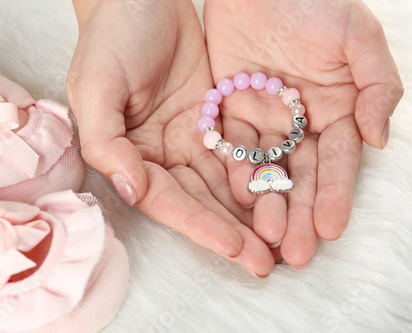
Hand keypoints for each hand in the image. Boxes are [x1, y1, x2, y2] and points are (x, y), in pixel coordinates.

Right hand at [67, 0, 274, 275]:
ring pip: (222, 183)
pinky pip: (238, 151)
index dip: (198, 225)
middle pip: (197, 200)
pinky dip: (257, 176)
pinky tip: (280, 197)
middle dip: (230, 232)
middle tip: (266, 262)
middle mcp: (159, 153)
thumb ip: (107, 141)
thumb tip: (130, 190)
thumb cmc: (111, 38)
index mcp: (128, 153)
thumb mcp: (96, 86)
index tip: (234, 248)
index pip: (164, 199)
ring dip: (248, 213)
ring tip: (280, 241)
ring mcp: (188, 137)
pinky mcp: (213, 118)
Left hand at [203, 0, 402, 266]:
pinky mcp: (230, 109)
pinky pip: (232, 146)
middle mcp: (300, 122)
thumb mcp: (358, 37)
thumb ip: (377, 87)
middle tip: (295, 253)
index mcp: (336, 110)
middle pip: (300, 176)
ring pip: (265, 169)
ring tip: (264, 238)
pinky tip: (237, 199)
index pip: (337, 162)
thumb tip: (377, 141)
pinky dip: (234, 172)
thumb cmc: (315, 2)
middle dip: (300, 214)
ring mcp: (264, 119)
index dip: (335, 195)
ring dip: (266, 204)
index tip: (330, 228)